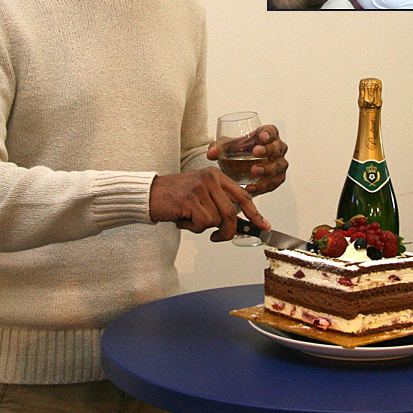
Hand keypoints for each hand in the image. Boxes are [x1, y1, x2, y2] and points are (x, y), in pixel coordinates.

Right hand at [148, 168, 269, 240]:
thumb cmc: (175, 198)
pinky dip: (194, 228)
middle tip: (218, 237)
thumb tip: (239, 222)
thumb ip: (219, 202)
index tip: (264, 225)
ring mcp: (200, 188)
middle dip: (228, 230)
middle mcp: (210, 179)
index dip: (255, 213)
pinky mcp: (189, 200)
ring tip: (189, 219)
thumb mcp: (201, 193)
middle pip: (232, 212)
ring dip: (204, 227)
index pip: (243, 196)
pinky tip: (183, 220)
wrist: (149, 194)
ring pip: (217, 219)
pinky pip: (203, 223)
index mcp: (217, 176)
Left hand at [208, 124, 287, 196]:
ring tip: (253, 171)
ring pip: (278, 166)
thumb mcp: (227, 147)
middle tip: (256, 152)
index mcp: (267, 135)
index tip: (261, 136)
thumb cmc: (238, 151)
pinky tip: (251, 188)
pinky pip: (274, 183)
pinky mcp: (278, 178)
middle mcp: (277, 148)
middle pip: (277, 147)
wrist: (240, 167)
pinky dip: (263, 186)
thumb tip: (211, 154)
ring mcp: (279, 163)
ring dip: (267, 169)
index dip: (268, 133)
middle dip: (268, 149)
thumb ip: (218, 148)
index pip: (271, 131)